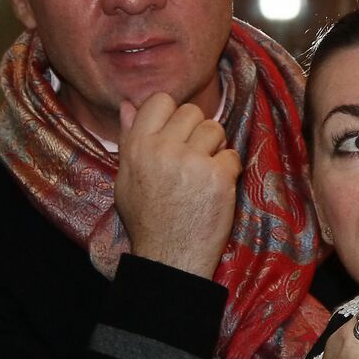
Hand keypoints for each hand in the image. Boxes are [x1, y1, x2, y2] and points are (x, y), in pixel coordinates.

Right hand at [115, 94, 241, 278]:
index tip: (176, 134)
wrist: (169, 258)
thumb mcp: (125, 179)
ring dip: (214, 148)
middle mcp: (163, 149)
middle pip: (192, 111)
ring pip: (215, 129)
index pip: (161, 100)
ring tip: (204, 173)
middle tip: (193, 157)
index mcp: (137, 146)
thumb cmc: (147, 220)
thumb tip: (128, 105)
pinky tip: (215, 189)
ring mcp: (192, 162)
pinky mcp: (218, 177)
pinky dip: (228, 171)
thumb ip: (128, 139)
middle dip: (197, 131)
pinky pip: (232, 155)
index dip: (172, 114)